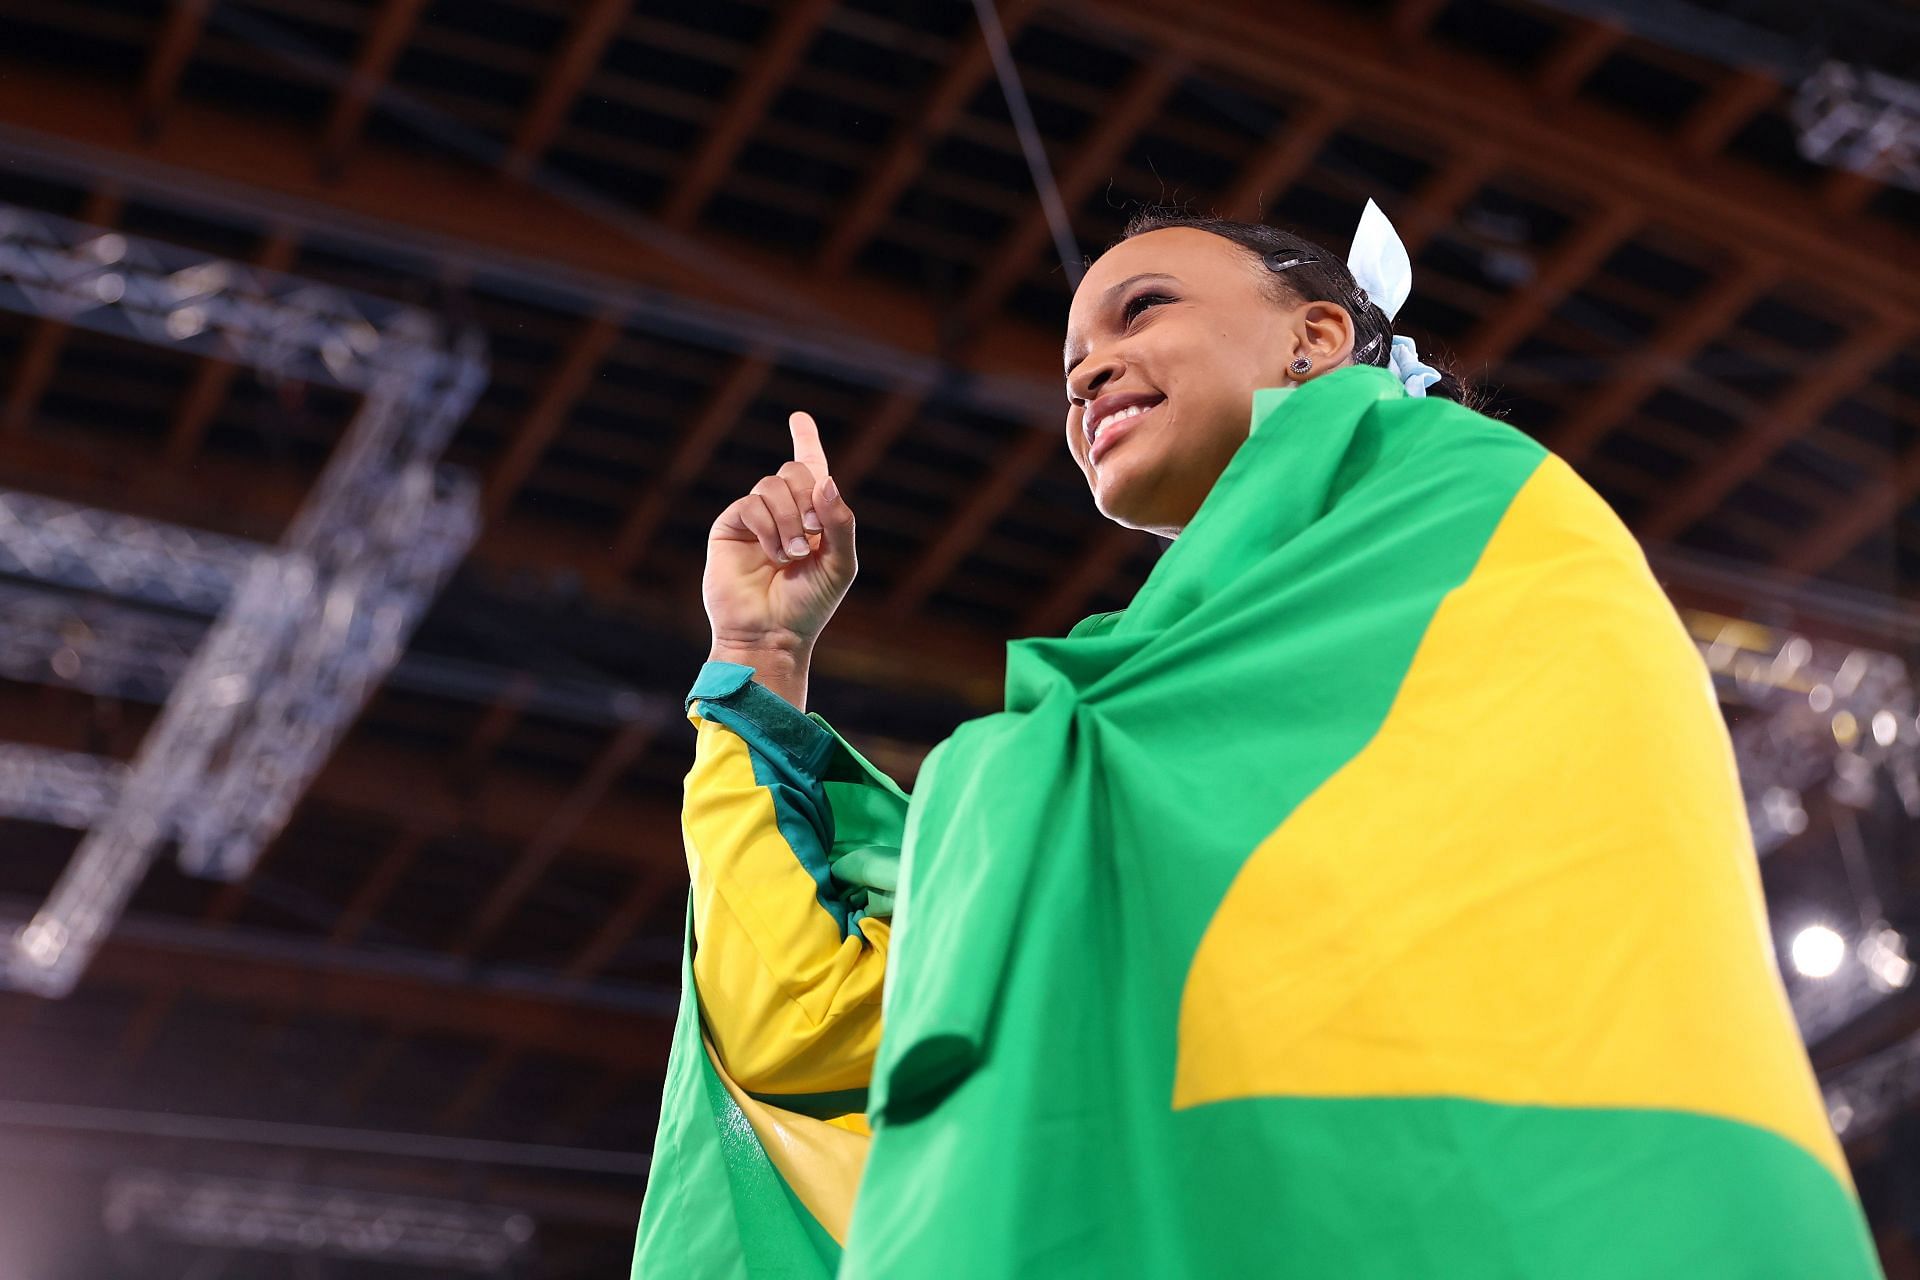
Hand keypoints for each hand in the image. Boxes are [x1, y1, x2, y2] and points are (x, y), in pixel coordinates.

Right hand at [703, 410, 856, 656]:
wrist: (772, 633)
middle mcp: (783, 513)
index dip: (805, 441)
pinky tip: (775, 555)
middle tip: (814, 532)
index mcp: (812, 518)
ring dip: (790, 519)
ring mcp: (755, 519)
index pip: (810, 469)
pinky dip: (769, 527)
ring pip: (773, 485)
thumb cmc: (809, 605)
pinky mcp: (730, 527)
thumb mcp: (839, 564)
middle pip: (795, 470)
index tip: (799, 418)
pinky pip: (751, 504)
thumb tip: (826, 480)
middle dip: (809, 496)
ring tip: (792, 556)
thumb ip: (840, 523)